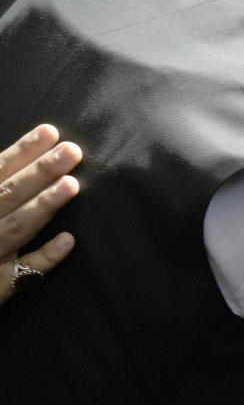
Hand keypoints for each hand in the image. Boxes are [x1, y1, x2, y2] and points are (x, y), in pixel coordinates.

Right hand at [0, 124, 81, 305]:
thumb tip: (16, 162)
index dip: (23, 151)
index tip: (51, 130)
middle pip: (9, 194)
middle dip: (40, 171)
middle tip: (73, 150)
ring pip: (16, 228)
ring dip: (43, 206)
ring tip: (72, 185)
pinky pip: (24, 273)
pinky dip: (45, 256)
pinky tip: (69, 241)